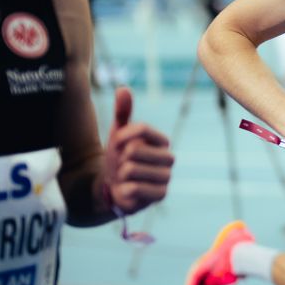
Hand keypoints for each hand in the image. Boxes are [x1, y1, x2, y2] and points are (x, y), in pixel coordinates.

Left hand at [103, 87, 173, 215]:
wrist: (115, 187)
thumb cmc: (120, 157)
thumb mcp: (118, 133)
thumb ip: (122, 112)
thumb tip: (123, 88)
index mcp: (162, 140)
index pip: (141, 129)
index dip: (122, 136)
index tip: (117, 145)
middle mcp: (169, 158)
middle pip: (134, 150)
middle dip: (120, 158)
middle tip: (123, 165)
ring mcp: (166, 177)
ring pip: (131, 169)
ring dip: (120, 175)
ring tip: (126, 178)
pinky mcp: (161, 195)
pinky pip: (134, 188)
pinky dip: (124, 189)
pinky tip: (128, 190)